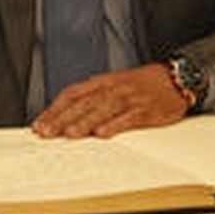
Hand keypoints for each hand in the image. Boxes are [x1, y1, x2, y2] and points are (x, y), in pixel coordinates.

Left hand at [31, 63, 187, 138]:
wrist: (174, 79)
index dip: (54, 109)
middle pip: (83, 103)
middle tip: (47, 133)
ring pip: (102, 109)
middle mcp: (112, 88)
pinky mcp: (145, 109)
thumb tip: (66, 118)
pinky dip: (114, 125)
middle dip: (63, 118)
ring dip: (84, 122)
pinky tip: (103, 134)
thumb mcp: (114, 86)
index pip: (72, 94)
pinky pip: (128, 118)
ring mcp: (128, 98)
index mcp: (102, 82)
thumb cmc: (141, 85)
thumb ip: (92, 99)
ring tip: (69, 134)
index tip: (40, 124)